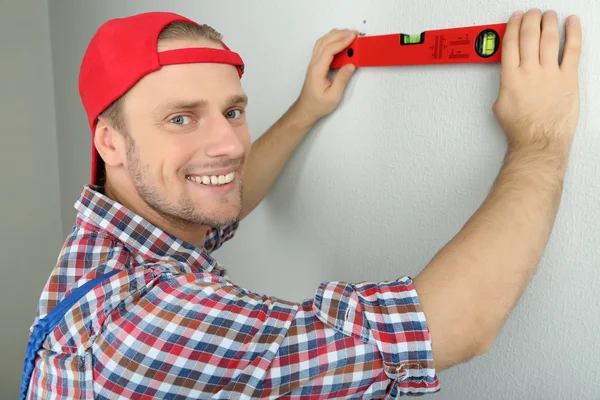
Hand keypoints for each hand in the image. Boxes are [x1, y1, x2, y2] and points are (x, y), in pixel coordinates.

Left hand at [294, 29, 358, 124]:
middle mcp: (314, 64)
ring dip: (334, 36)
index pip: (329, 50)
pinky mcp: (316, 65)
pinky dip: (331, 40)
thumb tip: (350, 66)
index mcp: (317, 70)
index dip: (342, 41)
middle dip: (340, 35)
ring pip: (322, 42)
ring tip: (347, 34)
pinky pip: (322, 47)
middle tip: (354, 33)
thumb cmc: (317, 105)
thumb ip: (342, 80)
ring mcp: (313, 63)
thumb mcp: (333, 96)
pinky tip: (338, 41)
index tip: (353, 37)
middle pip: (325, 42)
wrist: (306, 109)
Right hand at [492, 9, 581, 155]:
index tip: (515, 19)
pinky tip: (572, 23)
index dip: (513, 27)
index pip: (510, 44)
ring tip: (549, 14)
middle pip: (529, 36)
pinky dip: (573, 33)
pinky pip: (572, 50)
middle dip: (530, 20)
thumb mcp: (501, 105)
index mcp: (510, 77)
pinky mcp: (568, 79)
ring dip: (549, 22)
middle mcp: (529, 72)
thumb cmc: (521, 129)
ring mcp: (550, 74)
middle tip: (532, 13)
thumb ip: (505, 86)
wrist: (538, 141)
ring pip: (549, 38)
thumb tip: (510, 79)